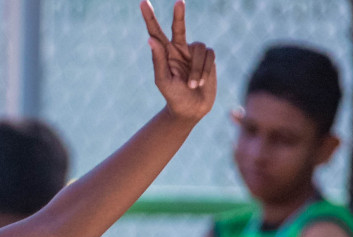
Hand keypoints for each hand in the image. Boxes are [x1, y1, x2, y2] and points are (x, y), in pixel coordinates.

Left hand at [142, 1, 215, 124]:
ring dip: (197, 69)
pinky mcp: (209, 58)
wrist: (191, 110)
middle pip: (179, 27)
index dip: (149, 17)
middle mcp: (179, 49)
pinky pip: (210, 56)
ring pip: (199, 48)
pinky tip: (201, 82)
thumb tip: (150, 39)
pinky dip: (205, 70)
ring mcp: (194, 52)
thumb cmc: (173, 96)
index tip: (142, 2)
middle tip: (178, 2)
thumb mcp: (163, 80)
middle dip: (179, 15)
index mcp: (165, 53)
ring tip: (193, 85)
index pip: (156, 32)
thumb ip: (158, 60)